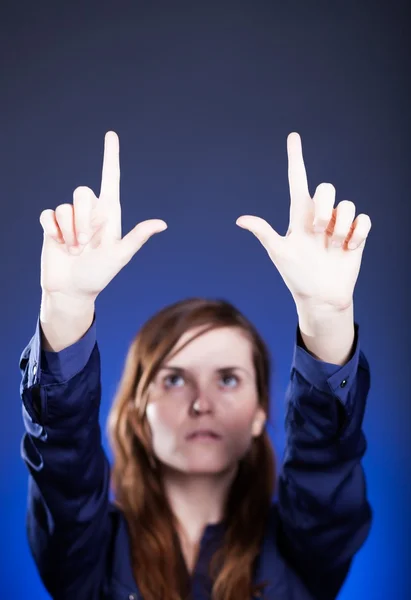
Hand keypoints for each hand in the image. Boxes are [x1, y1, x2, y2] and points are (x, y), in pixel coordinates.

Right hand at [39, 131, 166, 300]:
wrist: (72, 290)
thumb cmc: (99, 275)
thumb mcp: (120, 256)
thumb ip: (137, 237)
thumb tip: (162, 224)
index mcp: (109, 214)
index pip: (110, 179)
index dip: (110, 157)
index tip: (111, 135)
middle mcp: (90, 212)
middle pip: (82, 192)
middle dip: (82, 220)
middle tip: (85, 244)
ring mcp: (70, 218)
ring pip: (65, 206)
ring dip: (69, 231)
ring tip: (74, 250)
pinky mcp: (52, 224)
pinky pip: (48, 214)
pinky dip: (53, 231)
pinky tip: (58, 244)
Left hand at [236, 132, 371, 311]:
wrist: (320, 296)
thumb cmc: (296, 275)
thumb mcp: (279, 253)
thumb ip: (264, 233)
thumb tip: (240, 220)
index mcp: (299, 215)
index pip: (298, 180)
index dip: (296, 158)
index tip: (293, 137)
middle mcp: (320, 215)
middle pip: (327, 188)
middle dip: (324, 208)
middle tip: (318, 232)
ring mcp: (339, 224)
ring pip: (347, 205)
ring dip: (340, 227)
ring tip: (332, 247)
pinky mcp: (356, 234)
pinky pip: (364, 219)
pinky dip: (357, 233)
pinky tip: (348, 248)